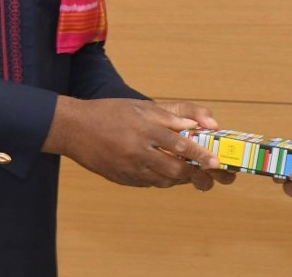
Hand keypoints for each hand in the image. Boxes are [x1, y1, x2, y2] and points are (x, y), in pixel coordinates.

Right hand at [42, 96, 227, 189]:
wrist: (75, 129)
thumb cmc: (111, 112)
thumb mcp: (142, 107)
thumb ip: (170, 116)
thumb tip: (195, 126)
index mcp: (145, 129)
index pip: (180, 144)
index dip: (200, 154)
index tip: (215, 162)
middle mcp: (138, 151)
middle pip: (174, 168)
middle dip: (194, 172)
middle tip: (208, 172)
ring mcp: (129, 168)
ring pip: (163, 180)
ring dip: (180, 178)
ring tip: (190, 172)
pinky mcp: (122, 179)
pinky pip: (148, 184)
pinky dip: (162, 180)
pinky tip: (167, 173)